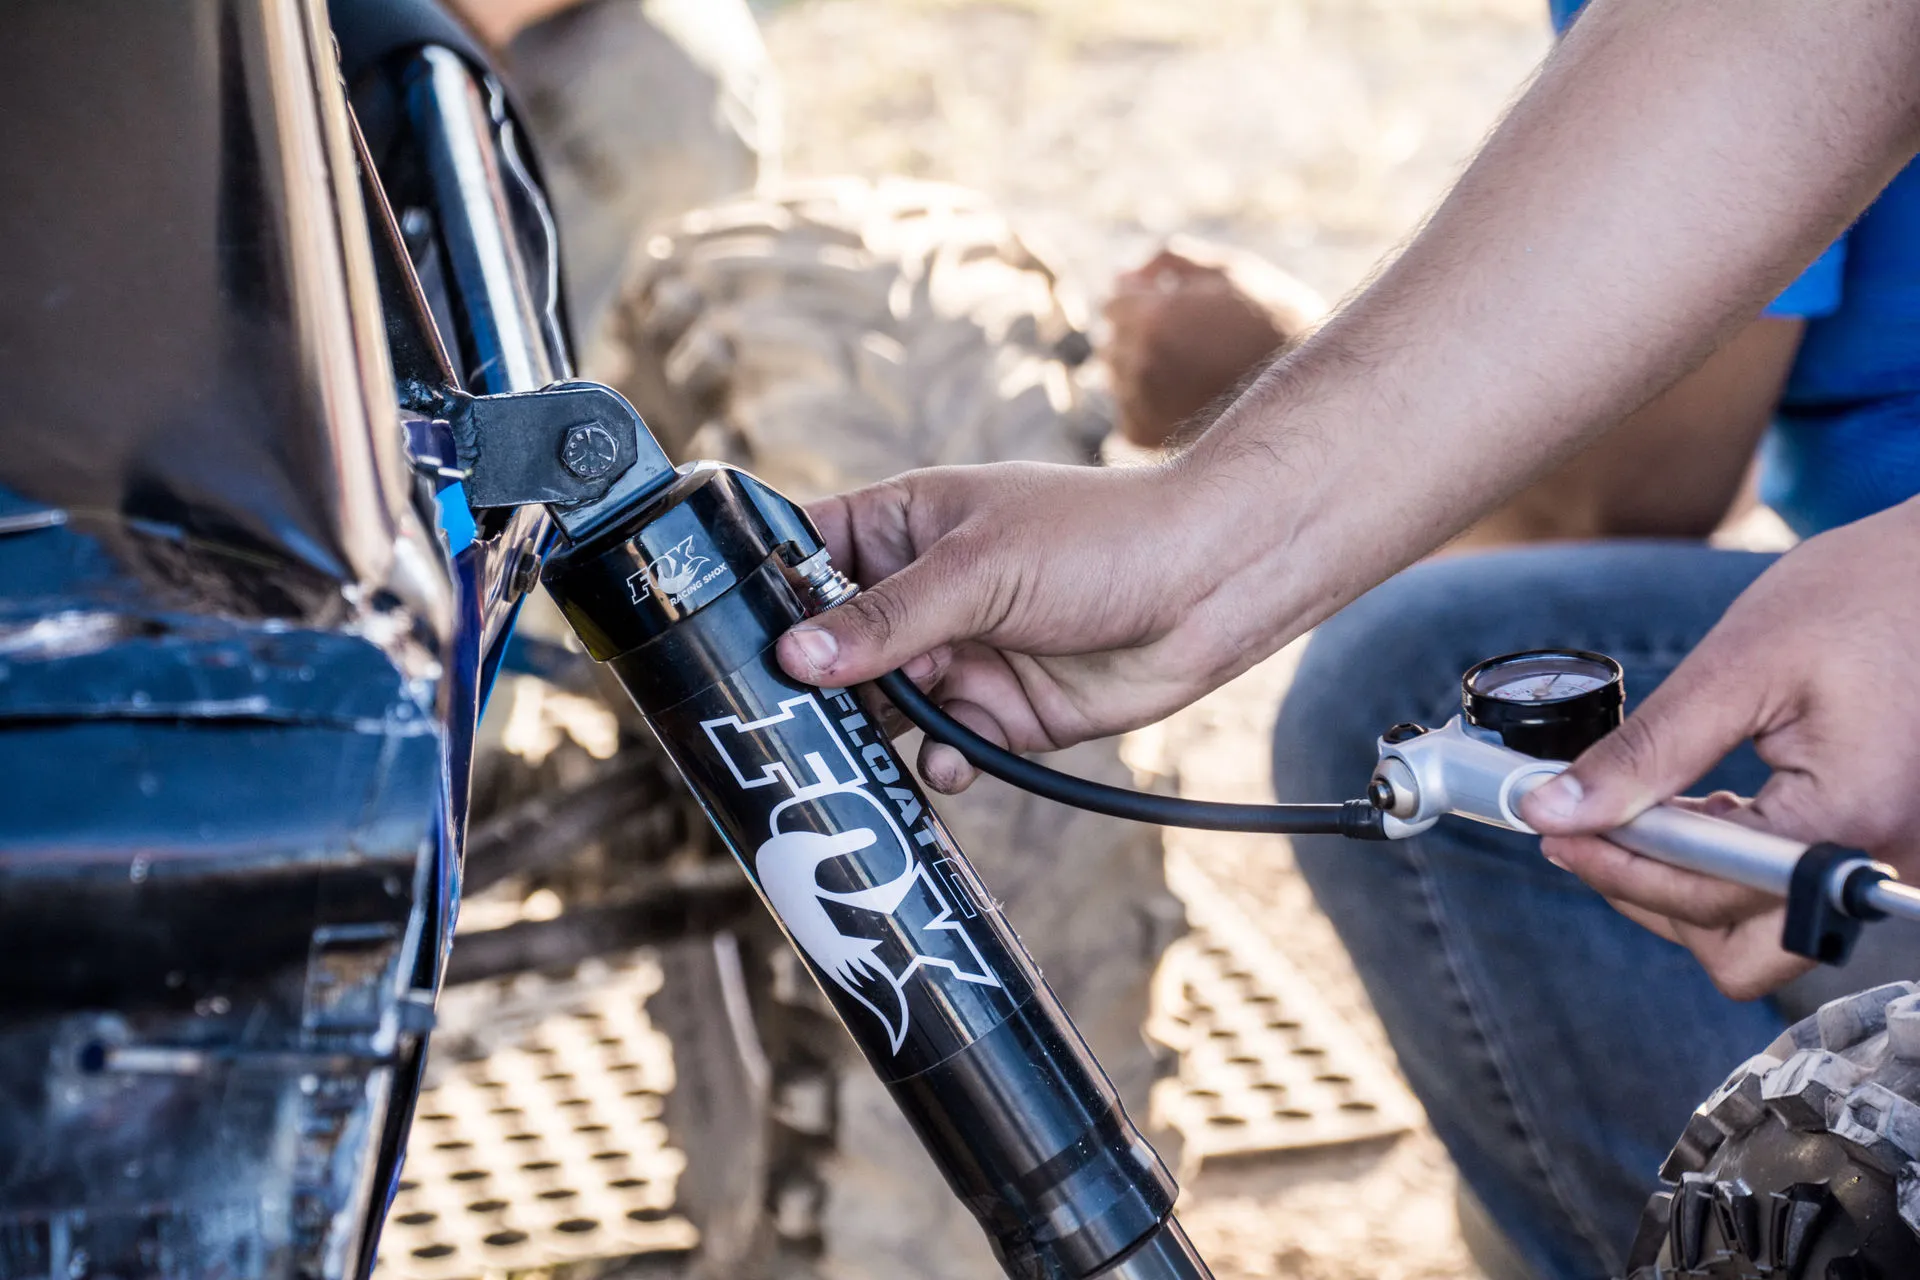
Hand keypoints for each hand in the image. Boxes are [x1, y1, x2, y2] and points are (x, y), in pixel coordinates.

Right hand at [774, 461, 1252, 792]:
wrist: (1208, 588)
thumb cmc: (1098, 539)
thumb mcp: (977, 570)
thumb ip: (885, 621)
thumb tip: (793, 658)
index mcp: (902, 527)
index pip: (804, 554)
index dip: (760, 592)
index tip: (715, 639)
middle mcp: (920, 594)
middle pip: (832, 648)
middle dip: (809, 687)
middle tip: (774, 724)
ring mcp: (957, 654)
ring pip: (880, 708)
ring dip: (869, 734)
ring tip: (851, 759)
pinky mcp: (997, 711)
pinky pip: (942, 749)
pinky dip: (938, 764)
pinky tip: (949, 764)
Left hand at [1103, 240, 1322, 448]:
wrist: (1312, 394)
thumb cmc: (1276, 324)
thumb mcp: (1232, 272)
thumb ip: (1169, 262)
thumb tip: (1119, 277)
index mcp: (1153, 316)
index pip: (1114, 305)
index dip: (1145, 304)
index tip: (1182, 315)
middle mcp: (1140, 361)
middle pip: (1112, 343)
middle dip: (1142, 339)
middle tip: (1196, 349)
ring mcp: (1143, 402)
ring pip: (1117, 380)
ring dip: (1144, 374)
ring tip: (1197, 378)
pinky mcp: (1147, 436)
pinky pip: (1127, 417)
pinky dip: (1150, 410)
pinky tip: (1189, 405)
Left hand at [1520, 499, 1919, 996]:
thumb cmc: (1862, 598)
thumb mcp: (1736, 667)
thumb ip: (1645, 753)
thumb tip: (1556, 807)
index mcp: (1846, 819)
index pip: (1708, 895)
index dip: (1616, 869)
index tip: (1554, 831)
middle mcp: (1878, 862)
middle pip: (1744, 952)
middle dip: (1654, 900)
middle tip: (1588, 835)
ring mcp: (1885, 863)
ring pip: (1764, 933)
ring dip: (1688, 887)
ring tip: (1634, 815)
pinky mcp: (1877, 848)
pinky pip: (1791, 893)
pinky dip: (1731, 867)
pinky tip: (1696, 812)